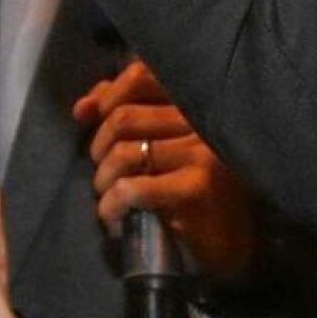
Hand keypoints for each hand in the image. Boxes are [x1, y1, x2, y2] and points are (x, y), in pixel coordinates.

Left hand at [77, 61, 257, 282]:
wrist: (233, 242)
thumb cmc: (195, 189)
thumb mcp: (166, 142)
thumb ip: (129, 111)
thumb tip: (83, 107)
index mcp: (199, 103)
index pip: (144, 75)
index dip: (108, 95)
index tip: (92, 117)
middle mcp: (206, 121)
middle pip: (123, 117)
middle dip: (99, 148)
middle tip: (107, 172)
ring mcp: (204, 152)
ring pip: (122, 153)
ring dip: (103, 181)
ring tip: (111, 195)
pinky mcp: (197, 188)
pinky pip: (130, 188)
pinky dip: (111, 206)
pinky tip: (116, 215)